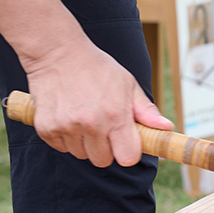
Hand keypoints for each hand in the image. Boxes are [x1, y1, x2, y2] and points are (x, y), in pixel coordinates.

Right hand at [24, 41, 172, 167]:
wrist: (57, 51)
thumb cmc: (96, 68)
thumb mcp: (127, 84)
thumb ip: (146, 111)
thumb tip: (167, 128)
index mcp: (115, 115)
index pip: (127, 158)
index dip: (127, 151)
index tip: (123, 140)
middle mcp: (91, 123)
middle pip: (102, 161)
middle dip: (105, 149)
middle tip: (101, 126)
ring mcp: (67, 126)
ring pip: (81, 155)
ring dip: (83, 143)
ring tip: (82, 117)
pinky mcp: (46, 127)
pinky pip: (61, 148)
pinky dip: (64, 138)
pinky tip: (67, 116)